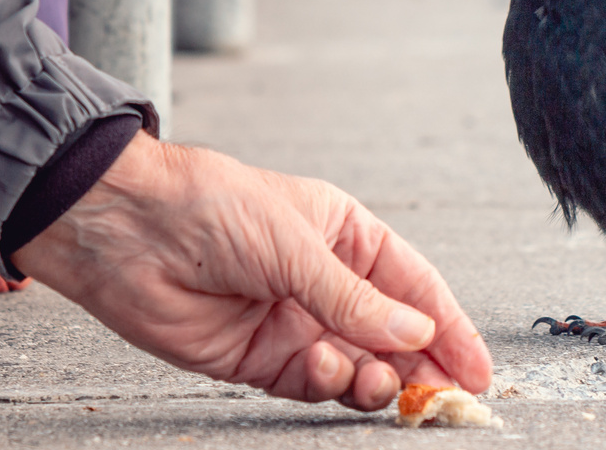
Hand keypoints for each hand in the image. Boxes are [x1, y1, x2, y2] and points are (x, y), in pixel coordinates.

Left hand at [12, 135, 492, 410]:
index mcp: (343, 234)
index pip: (413, 285)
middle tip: (444, 399)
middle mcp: (323, 280)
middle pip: (392, 335)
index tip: (477, 370)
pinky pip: (312, 384)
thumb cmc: (210, 206)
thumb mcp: (296, 244)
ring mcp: (293, 321)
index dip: (449, 327)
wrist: (128, 230)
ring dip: (375, 379)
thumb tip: (417, 335)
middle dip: (420, 368)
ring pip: (358, 366)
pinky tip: (324, 366)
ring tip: (377, 381)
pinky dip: (328, 383)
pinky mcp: (259, 358)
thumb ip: (355, 299)